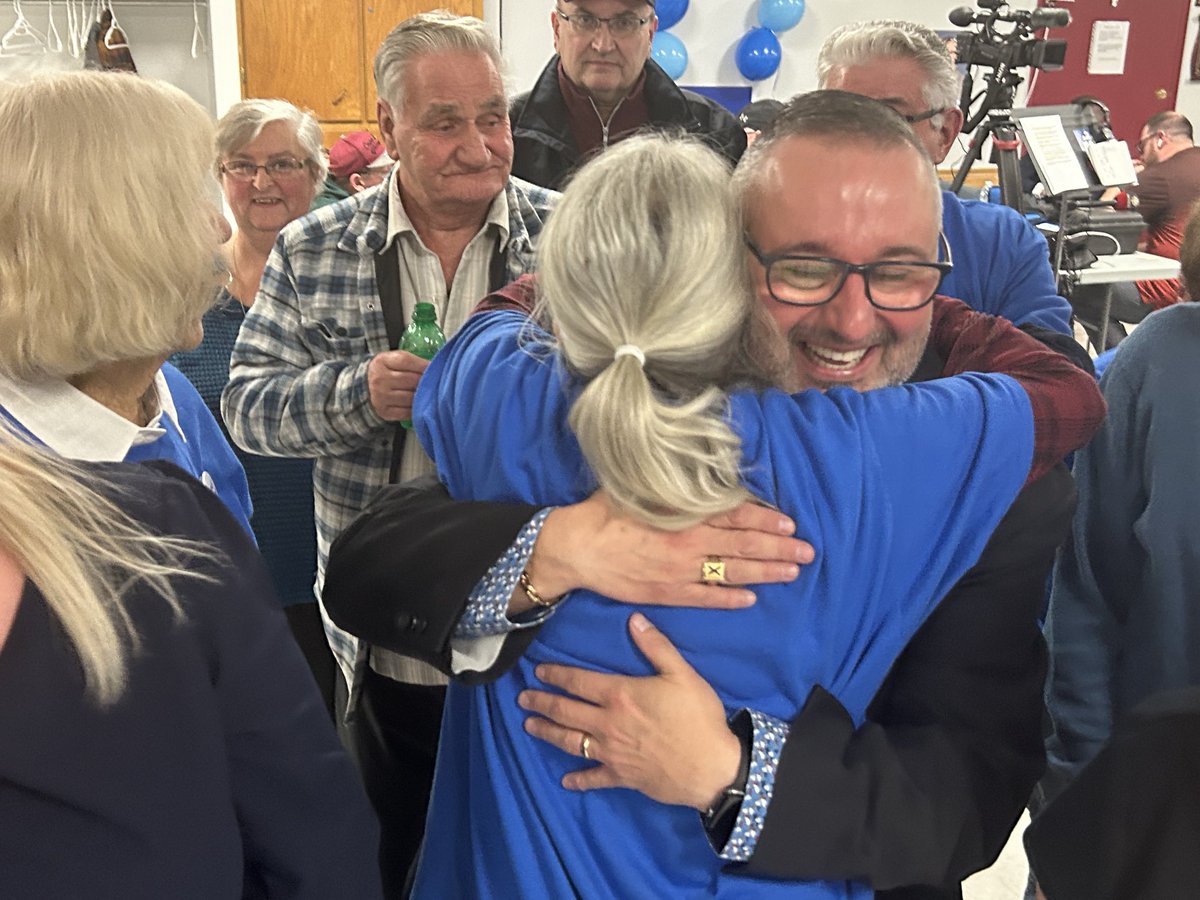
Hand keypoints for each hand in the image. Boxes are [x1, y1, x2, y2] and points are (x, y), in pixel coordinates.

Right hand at [367, 350, 428, 420]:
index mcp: (383, 361)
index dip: (424, 365)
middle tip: (435, 382)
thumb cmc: (388, 371)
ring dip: (423, 397)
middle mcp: (380, 379)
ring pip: (411, 398)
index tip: (435, 368)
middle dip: (426, 381)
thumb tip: (437, 366)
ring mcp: (380, 396)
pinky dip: (416, 410)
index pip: (407, 361)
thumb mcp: (395, 360)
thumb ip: (413, 362)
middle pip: (411, 380)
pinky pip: (406, 412)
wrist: (366, 386)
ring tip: (429, 394)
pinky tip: (420, 405)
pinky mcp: (384, 412)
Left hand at [519, 613, 742, 810]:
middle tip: (523, 699)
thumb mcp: (682, 674)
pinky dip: (578, 779)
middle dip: (542, 703)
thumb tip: (634, 619)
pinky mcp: (621, 776)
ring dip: (548, 733)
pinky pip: (594, 777)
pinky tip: (565, 780)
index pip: (579, 682)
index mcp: (620, 695)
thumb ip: (656, 646)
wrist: (711, 767)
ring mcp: (611, 752)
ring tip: (530, 727)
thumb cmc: (699, 718)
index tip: (538, 671)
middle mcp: (608, 723)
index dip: (556, 675)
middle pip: (566, 711)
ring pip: (570, 741)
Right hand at [520, 490, 813, 611]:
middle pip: (743, 546)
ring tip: (791, 573)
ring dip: (765, 573)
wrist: (575, 548)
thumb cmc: (603, 512)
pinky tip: (751, 598)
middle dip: (779, 549)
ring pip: (732, 572)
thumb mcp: (640, 487)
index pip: (736, 516)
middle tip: (807, 552)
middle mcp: (688, 543)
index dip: (766, 519)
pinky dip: (729, 598)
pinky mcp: (666, 593)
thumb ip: (673, 485)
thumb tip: (699, 474)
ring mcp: (679, 571)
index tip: (790, 523)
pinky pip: (705, 598)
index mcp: (684, 514)